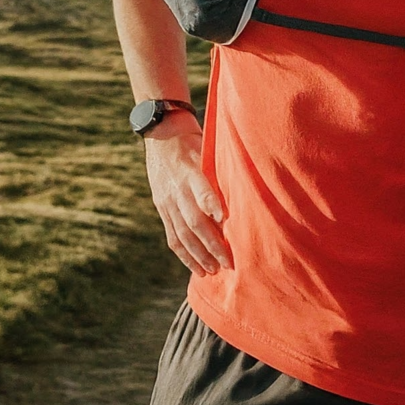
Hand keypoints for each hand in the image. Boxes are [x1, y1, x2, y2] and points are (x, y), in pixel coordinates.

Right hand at [144, 111, 232, 275]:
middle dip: (211, 244)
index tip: (224, 219)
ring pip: (181, 233)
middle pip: (193, 220)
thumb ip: (220, 167)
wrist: (161, 133)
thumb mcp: (207, 145)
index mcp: (191, 169)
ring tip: (213, 271)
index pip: (201, 189)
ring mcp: (167, 200)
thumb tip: (244, 186)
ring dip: (198, 255)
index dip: (211, 204)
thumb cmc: (194, 139)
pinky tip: (195, 267)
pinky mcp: (161, 207)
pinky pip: (172, 235)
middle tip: (228, 262)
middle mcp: (177, 188)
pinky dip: (184, 254)